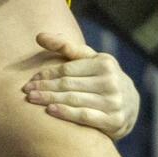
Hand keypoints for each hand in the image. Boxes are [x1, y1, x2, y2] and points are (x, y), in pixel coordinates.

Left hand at [22, 33, 139, 139]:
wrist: (131, 106)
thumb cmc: (102, 78)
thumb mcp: (90, 59)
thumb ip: (66, 47)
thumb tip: (38, 35)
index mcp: (104, 63)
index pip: (68, 69)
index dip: (47, 74)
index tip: (31, 79)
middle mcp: (111, 81)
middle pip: (68, 84)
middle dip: (45, 87)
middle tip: (26, 91)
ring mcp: (113, 102)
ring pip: (74, 99)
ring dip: (50, 99)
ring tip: (32, 99)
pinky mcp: (114, 121)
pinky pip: (85, 116)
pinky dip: (66, 113)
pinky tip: (50, 110)